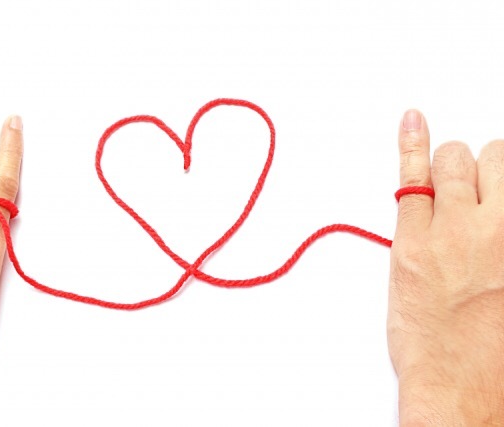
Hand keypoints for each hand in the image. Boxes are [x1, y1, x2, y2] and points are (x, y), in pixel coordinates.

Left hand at [390, 110, 503, 423]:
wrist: (460, 383)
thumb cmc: (497, 352)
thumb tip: (497, 219)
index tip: (497, 188)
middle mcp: (503, 223)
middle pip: (496, 158)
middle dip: (485, 170)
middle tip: (478, 193)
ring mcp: (456, 226)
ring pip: (455, 160)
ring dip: (452, 166)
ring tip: (448, 187)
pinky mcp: (412, 237)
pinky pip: (412, 176)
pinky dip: (411, 145)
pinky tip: (412, 120)